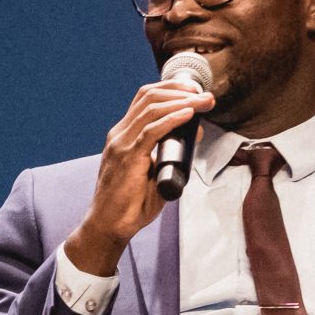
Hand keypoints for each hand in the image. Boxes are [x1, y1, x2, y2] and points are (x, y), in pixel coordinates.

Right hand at [61, 79, 216, 276]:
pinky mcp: (127, 158)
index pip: (145, 98)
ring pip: (151, 108)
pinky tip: (188, 115)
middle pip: (149, 96)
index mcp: (123, 134)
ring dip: (182, 102)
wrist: (109, 224)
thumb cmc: (130, 203)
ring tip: (203, 102)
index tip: (195, 91)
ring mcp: (122, 144)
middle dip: (180, 91)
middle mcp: (120, 134)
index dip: (171, 89)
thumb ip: (172, 152)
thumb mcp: (155, 171)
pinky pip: (151, 131)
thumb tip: (195, 133)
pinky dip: (172, 120)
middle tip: (205, 95)